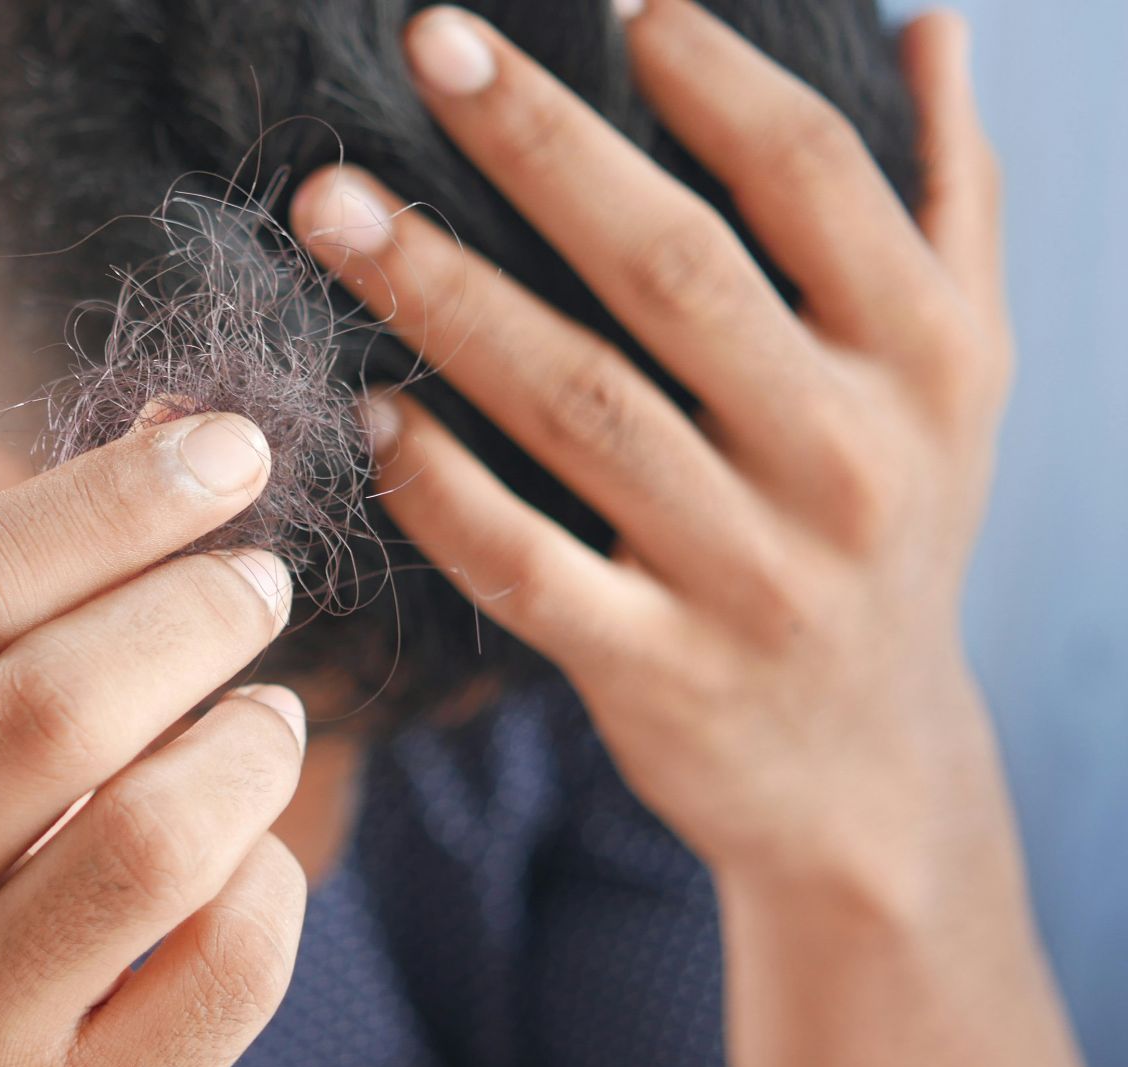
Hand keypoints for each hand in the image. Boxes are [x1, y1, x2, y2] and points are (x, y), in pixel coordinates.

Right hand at [0, 411, 307, 1066]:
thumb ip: (8, 598)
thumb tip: (191, 438)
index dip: (111, 499)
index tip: (229, 450)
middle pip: (56, 701)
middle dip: (197, 608)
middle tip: (257, 581)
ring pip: (160, 837)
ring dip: (251, 745)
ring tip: (264, 719)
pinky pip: (231, 961)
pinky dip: (273, 878)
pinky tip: (248, 857)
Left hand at [292, 1, 1081, 1066]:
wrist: (868, 769)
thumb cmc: (890, 531)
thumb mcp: (957, 376)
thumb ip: (947, 202)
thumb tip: (929, 30)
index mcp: (924, 359)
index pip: (814, 179)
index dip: (713, 76)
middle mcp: (846, 457)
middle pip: (673, 268)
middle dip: (540, 144)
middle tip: (428, 41)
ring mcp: (749, 573)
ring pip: (576, 405)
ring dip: (445, 293)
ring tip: (332, 206)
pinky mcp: (657, 670)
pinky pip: (529, 566)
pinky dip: (442, 489)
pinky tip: (371, 412)